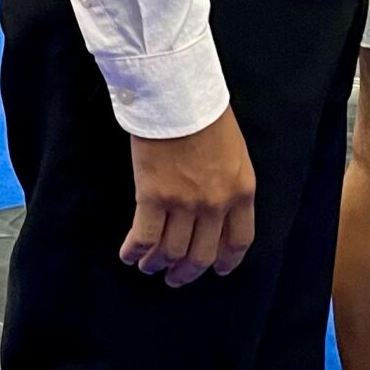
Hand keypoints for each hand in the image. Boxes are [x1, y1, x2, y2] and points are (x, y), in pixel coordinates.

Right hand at [122, 110, 255, 286]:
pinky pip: (145, 237)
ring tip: (148, 266)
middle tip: (175, 277)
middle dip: (187, 272)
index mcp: (241, 190)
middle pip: (202, 255)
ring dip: (158, 264)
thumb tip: (211, 206)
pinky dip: (136, 250)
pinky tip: (128, 253)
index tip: (217, 270)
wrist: (177, 92)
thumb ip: (227, 182)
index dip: (226, 262)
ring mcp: (185, 203)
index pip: (238, 241)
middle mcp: (216, 204)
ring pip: (172, 252)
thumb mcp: (232, 150)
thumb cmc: (203, 111)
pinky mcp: (154, 196)